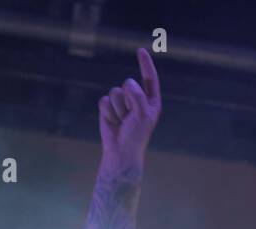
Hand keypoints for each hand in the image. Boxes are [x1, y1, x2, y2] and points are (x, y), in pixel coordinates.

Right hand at [98, 48, 160, 170]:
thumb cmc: (136, 135)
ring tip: (122, 121)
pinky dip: (108, 112)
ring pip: (115, 91)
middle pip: (128, 83)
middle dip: (127, 101)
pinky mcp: (108, 107)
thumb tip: (127, 83)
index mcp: (151, 100)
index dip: (145, 63)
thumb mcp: (143, 114)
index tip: (140, 50)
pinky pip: (104, 100)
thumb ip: (138, 96)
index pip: (149, 77)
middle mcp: (137, 98)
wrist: (121, 151)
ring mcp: (122, 102)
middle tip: (130, 118)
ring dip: (118, 109)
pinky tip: (113, 122)